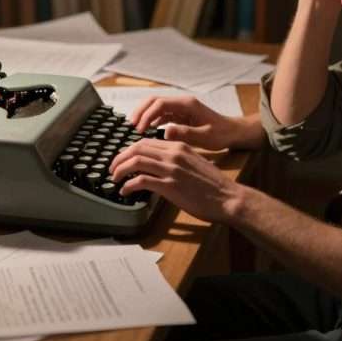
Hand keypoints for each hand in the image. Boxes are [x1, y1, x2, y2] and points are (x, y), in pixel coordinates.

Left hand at [109, 139, 245, 223]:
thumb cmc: (214, 185)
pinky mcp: (170, 186)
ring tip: (115, 178)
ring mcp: (171, 169)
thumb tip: (160, 167)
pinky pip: (142, 181)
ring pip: (136, 161)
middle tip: (113, 168)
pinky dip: (129, 185)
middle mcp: (174, 154)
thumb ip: (177, 160)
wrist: (228, 198)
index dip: (130, 150)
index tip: (123, 159)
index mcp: (179, 146)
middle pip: (137, 148)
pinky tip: (125, 191)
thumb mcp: (195, 163)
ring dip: (120, 169)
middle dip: (120, 157)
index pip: (147, 142)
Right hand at [129, 96, 263, 150]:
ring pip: (156, 107)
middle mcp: (182, 103)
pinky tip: (147, 131)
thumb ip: (186, 133)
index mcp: (188, 105)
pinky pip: (161, 115)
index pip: (160, 104)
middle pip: (154, 101)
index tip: (140, 128)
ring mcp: (180, 109)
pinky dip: (152, 121)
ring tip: (136, 130)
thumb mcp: (205, 136)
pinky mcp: (180, 115)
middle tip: (132, 126)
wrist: (233, 132)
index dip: (147, 114)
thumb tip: (165, 131)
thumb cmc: (222, 134)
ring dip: (145, 116)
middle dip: (141, 112)